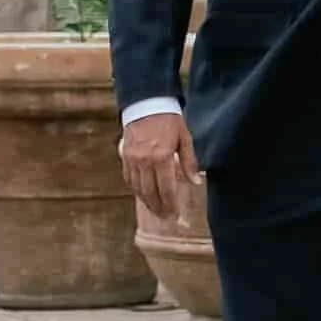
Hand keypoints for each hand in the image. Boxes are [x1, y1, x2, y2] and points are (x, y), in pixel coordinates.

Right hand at [120, 111, 199, 226]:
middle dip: (158, 208)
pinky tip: (143, 195)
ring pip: (137, 188)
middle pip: (150, 192)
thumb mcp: (185, 138)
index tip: (175, 215)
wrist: (146, 103)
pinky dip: (136, 189)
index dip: (170, 204)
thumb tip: (196, 182)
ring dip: (147, 202)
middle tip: (166, 217)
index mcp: (162, 156)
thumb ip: (189, 162)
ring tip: (156, 210)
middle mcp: (145, 161)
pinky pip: (129, 178)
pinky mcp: (125, 156)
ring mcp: (132, 159)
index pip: (166, 188)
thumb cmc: (169, 120)